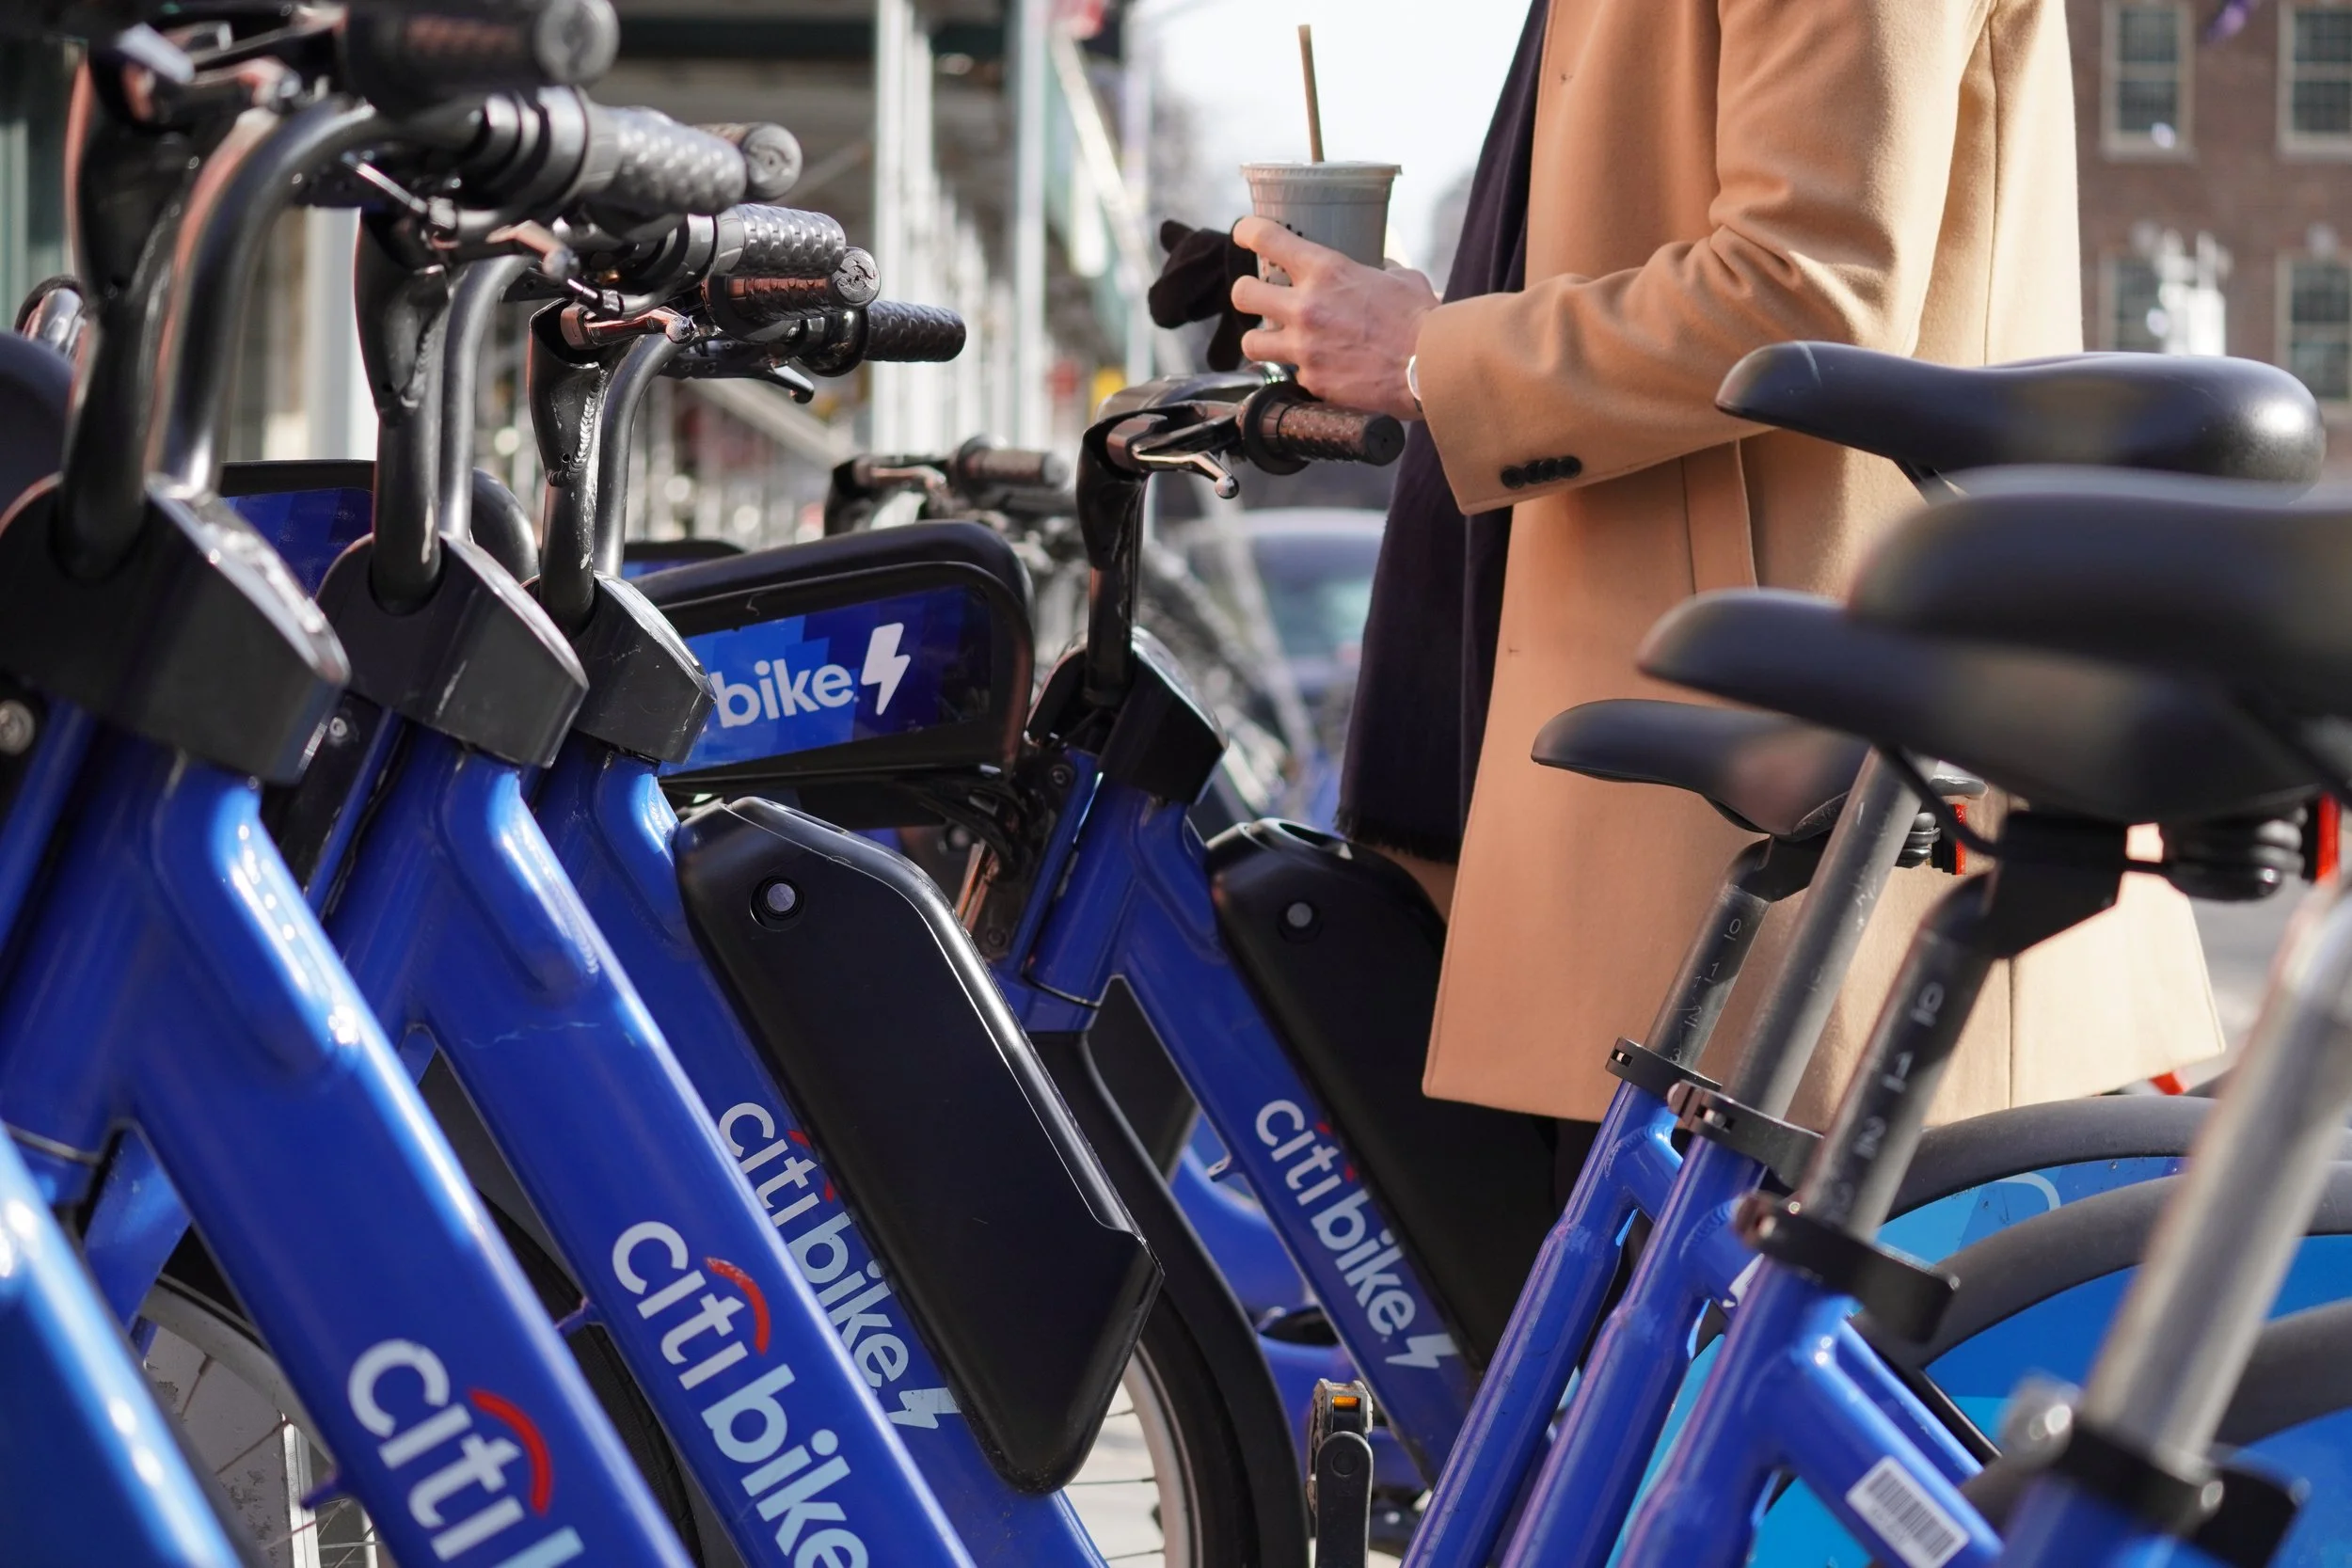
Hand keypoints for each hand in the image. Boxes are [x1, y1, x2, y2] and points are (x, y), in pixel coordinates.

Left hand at [1231, 216, 1437, 421]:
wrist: (1430, 367)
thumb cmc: (1421, 319)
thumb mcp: (1400, 279)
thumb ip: (1377, 271)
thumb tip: (1377, 271)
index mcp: (1325, 270)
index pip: (1267, 239)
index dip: (1248, 232)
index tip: (1245, 234)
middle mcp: (1305, 307)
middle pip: (1242, 294)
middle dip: (1246, 292)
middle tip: (1258, 295)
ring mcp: (1304, 348)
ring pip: (1251, 343)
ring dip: (1261, 340)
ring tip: (1276, 341)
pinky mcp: (1312, 382)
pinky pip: (1293, 375)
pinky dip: (1304, 372)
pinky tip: (1322, 369)